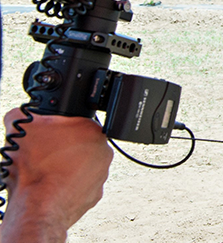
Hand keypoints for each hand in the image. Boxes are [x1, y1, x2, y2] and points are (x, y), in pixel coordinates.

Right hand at [1, 109, 112, 242]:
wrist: (38, 208)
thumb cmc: (35, 168)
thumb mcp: (21, 129)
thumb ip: (21, 115)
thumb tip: (18, 115)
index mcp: (91, 130)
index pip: (75, 122)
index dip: (56, 128)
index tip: (44, 137)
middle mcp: (103, 151)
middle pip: (78, 144)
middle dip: (61, 148)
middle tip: (43, 154)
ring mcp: (101, 175)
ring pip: (80, 166)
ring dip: (64, 167)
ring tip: (44, 172)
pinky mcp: (94, 195)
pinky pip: (79, 186)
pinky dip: (66, 186)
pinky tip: (51, 186)